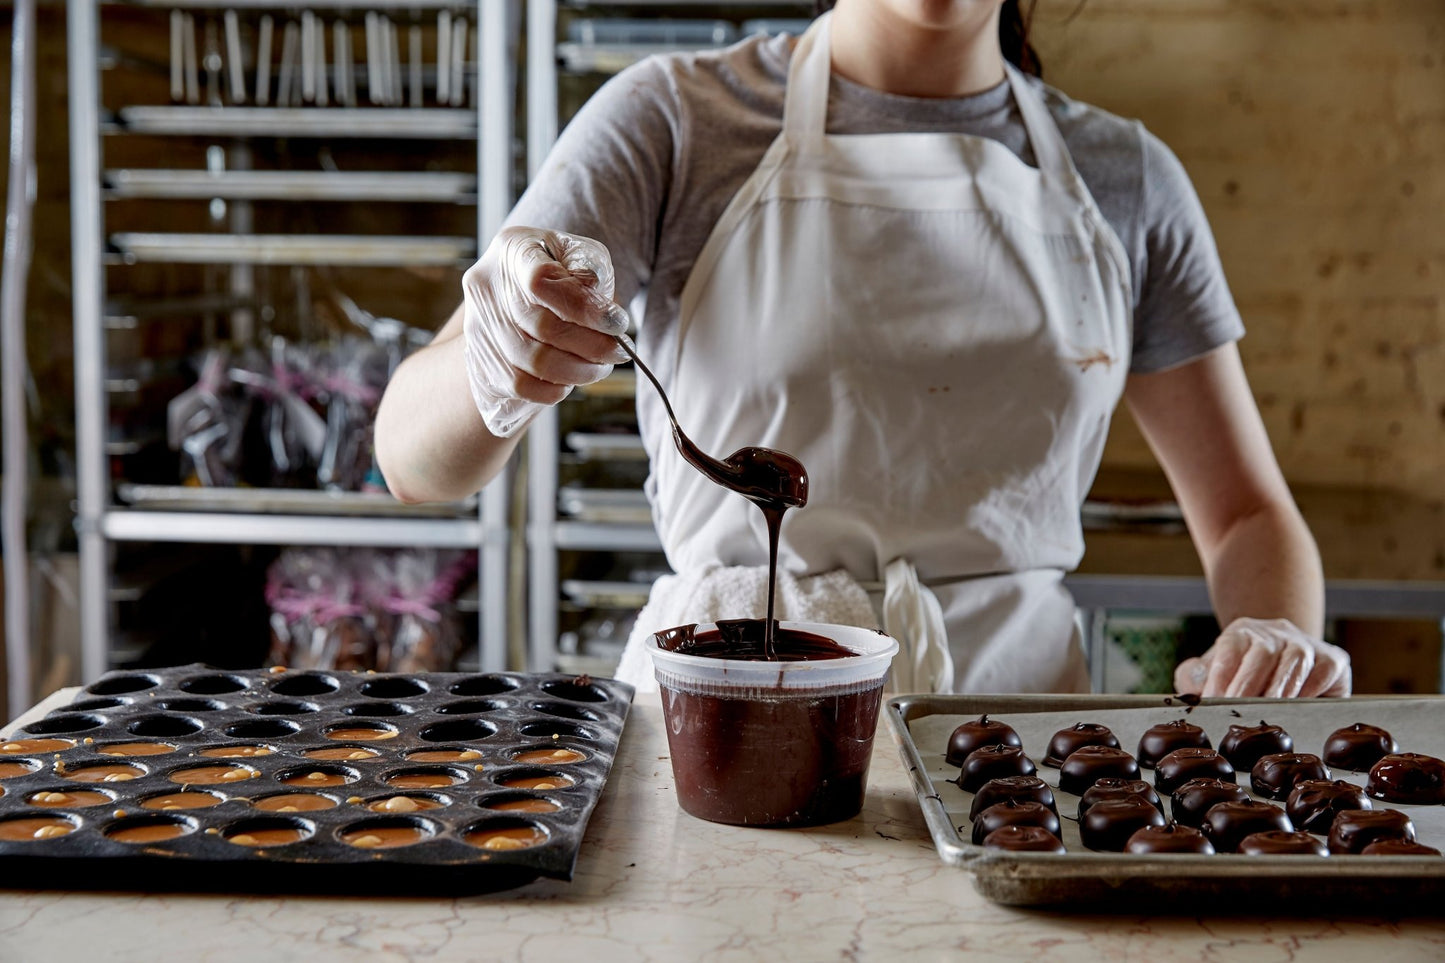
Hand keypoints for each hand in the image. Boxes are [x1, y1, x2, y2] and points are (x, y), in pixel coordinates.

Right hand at [461, 226, 630, 436]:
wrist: (513, 297)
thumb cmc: (555, 272)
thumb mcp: (576, 256)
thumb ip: (590, 271)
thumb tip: (603, 306)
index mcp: (513, 249)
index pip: (542, 281)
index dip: (585, 308)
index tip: (618, 323)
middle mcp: (487, 286)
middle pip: (543, 327)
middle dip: (593, 345)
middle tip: (619, 351)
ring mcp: (478, 325)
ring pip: (535, 362)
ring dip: (580, 371)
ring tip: (600, 366)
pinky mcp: (481, 360)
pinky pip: (521, 386)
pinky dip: (555, 389)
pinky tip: (571, 379)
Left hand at [1173, 617, 1351, 697]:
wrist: (1286, 661)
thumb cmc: (1245, 672)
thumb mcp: (1215, 670)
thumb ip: (1195, 676)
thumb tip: (1191, 683)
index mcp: (1242, 632)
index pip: (1229, 650)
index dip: (1220, 676)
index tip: (1212, 701)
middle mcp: (1276, 632)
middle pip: (1261, 654)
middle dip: (1248, 686)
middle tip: (1238, 712)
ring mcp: (1306, 644)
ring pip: (1295, 662)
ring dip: (1280, 691)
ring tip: (1267, 716)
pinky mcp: (1333, 659)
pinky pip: (1324, 673)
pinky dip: (1310, 692)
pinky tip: (1298, 710)